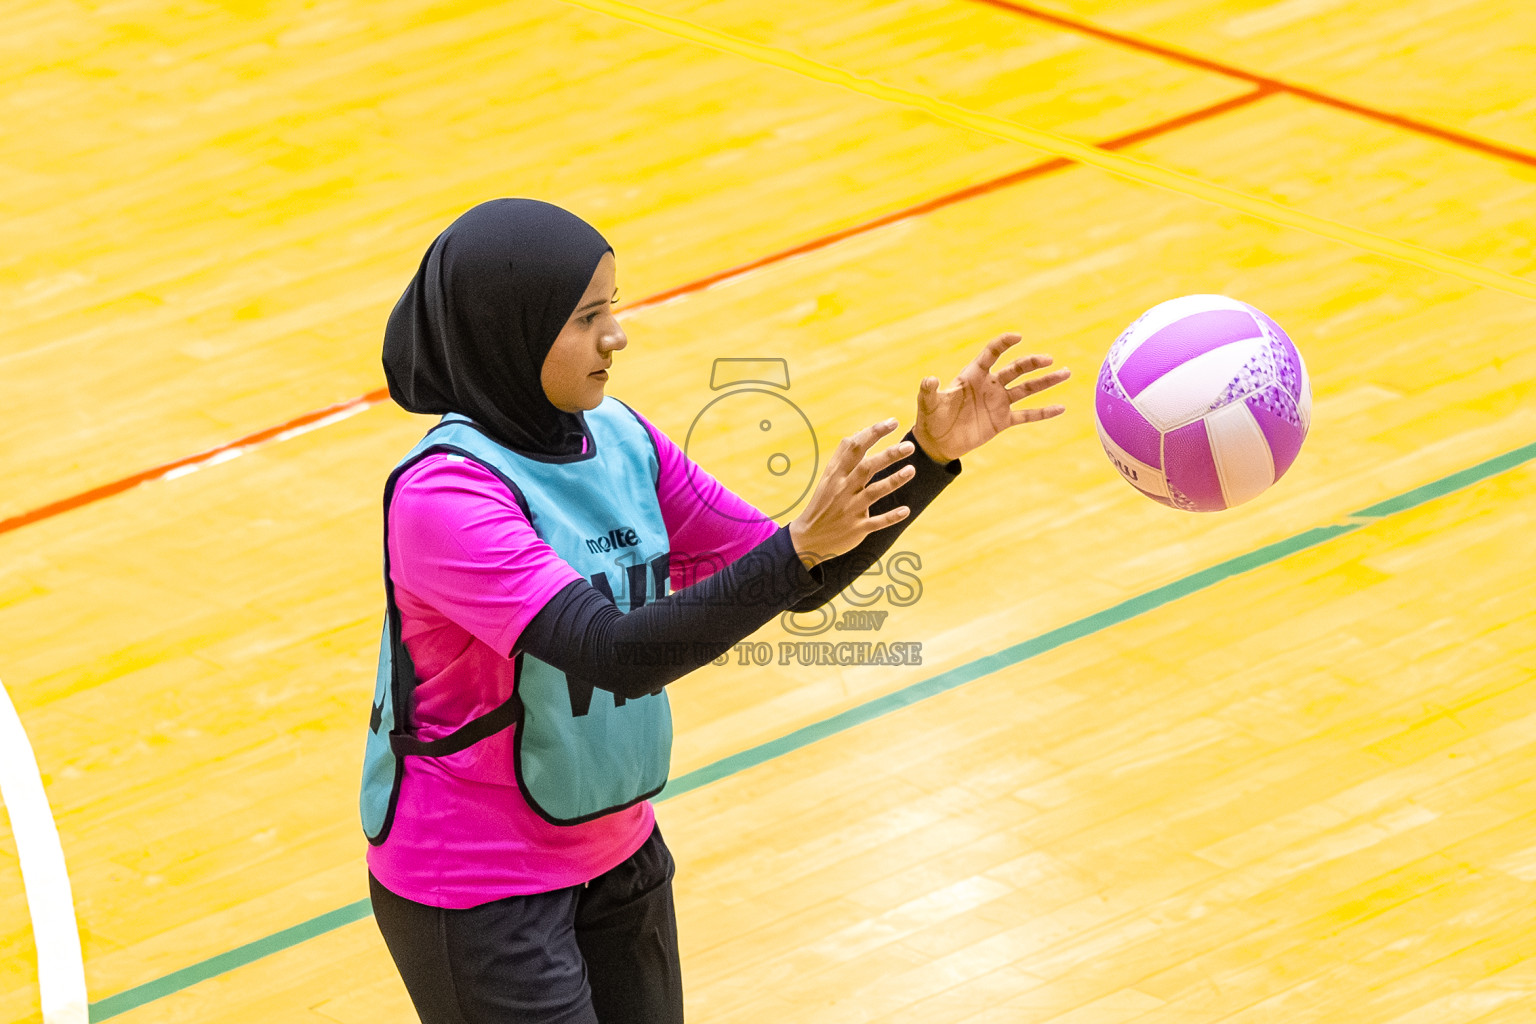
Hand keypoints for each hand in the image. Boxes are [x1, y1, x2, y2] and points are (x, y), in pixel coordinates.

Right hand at [788, 418, 915, 568]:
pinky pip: (875, 522)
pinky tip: (906, 510)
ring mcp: (849, 509)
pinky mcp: (856, 529)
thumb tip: (861, 433)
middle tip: (910, 445)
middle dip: (889, 455)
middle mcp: (843, 489)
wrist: (808, 538)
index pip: (854, 447)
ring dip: (894, 481)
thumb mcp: (829, 477)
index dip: (873, 433)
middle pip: (867, 467)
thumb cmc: (823, 502)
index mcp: (836, 474)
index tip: (893, 422)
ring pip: (874, 492)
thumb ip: (844, 456)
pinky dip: (891, 517)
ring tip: (912, 470)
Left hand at [912, 334, 1069, 461]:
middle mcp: (990, 385)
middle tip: (1049, 359)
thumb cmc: (931, 418)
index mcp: (973, 375)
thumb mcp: (929, 404)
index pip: (991, 354)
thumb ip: (930, 390)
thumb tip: (929, 379)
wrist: (937, 442)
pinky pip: (1027, 415)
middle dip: (1032, 363)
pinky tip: (1061, 408)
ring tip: (1066, 372)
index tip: (1017, 337)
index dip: (1003, 344)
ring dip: (1046, 381)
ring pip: (1027, 389)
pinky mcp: (1002, 421)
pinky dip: (1043, 412)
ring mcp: (999, 403)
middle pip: (1015, 369)